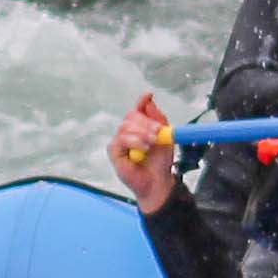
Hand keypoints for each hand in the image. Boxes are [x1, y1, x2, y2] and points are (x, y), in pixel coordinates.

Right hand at [107, 93, 176, 212]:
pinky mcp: (113, 152)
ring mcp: (119, 141)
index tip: (148, 95)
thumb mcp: (164, 136)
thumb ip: (158, 118)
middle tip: (158, 131)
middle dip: (146, 122)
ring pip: (126, 126)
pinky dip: (134, 141)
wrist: (158, 181)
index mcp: (140, 127)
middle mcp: (127, 132)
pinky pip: (121, 139)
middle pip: (131, 116)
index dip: (142, 101)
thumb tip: (148, 100)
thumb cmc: (159, 162)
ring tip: (152, 143)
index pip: (138, 110)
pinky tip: (143, 148)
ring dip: (142, 133)